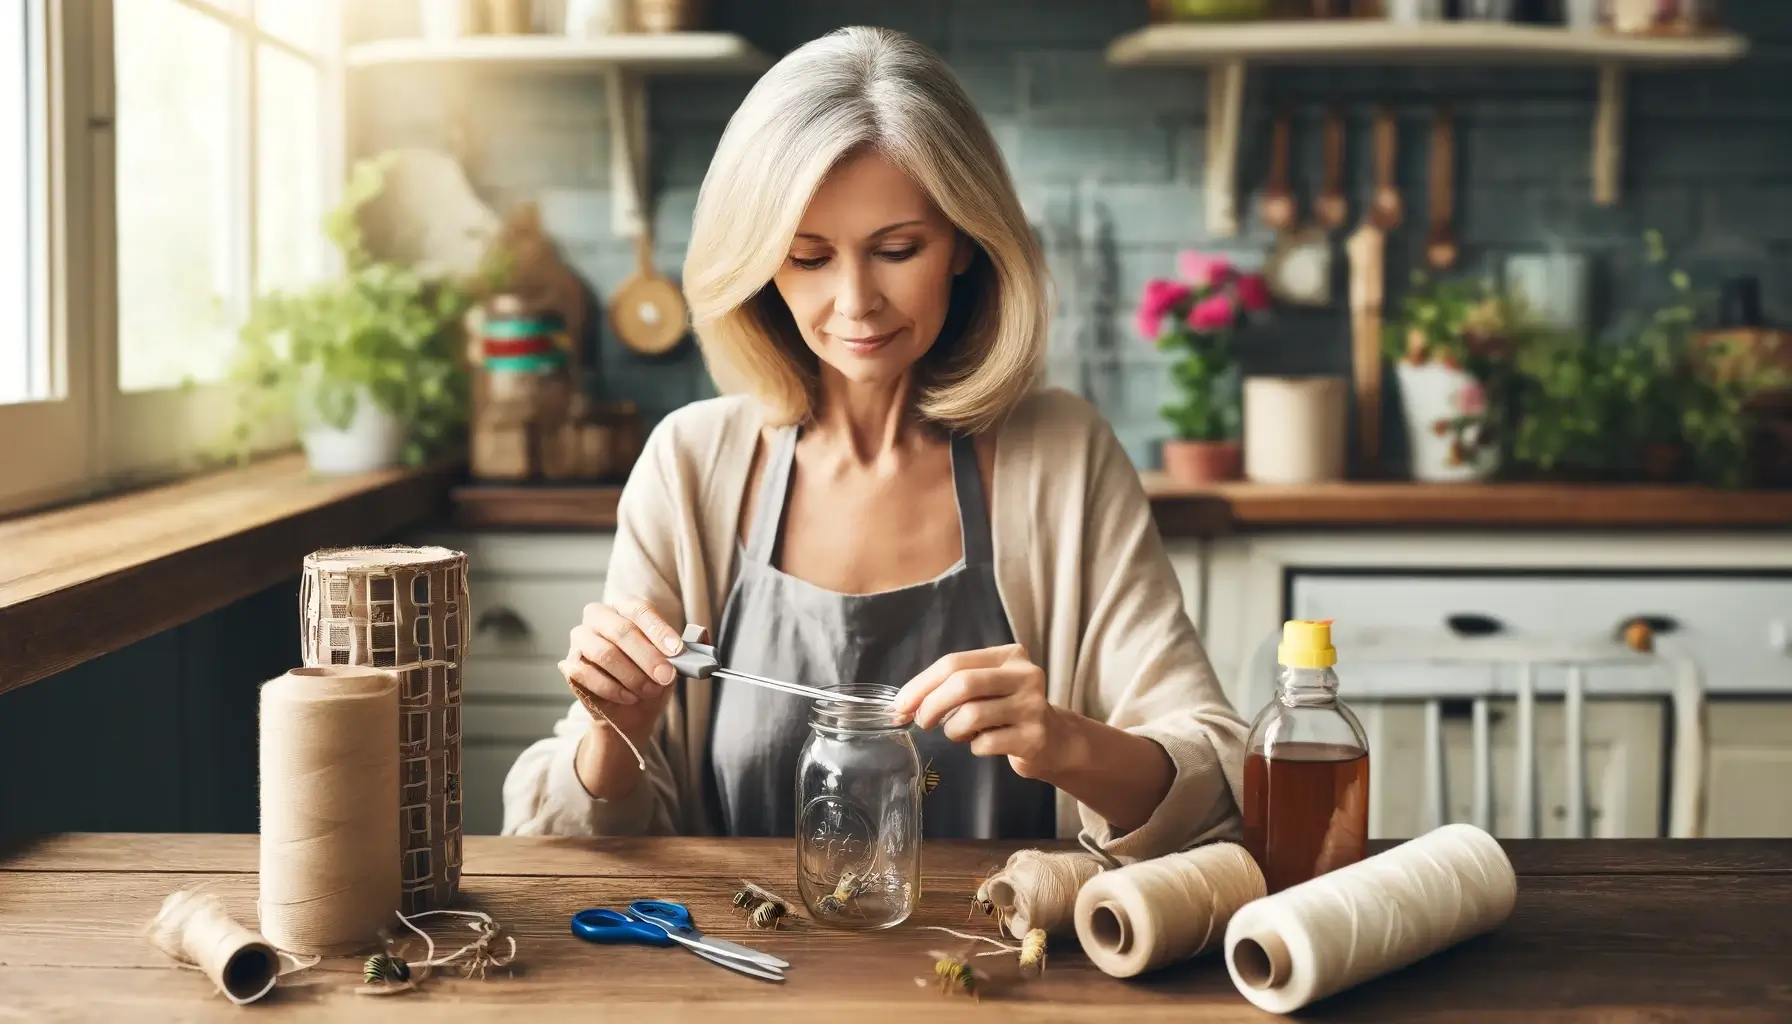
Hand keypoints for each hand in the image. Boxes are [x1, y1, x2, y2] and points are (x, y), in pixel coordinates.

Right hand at [559, 596, 684, 741]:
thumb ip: (685, 650)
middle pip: (622, 631)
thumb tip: (702, 642)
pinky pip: (586, 674)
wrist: (631, 709)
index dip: (660, 631)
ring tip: (648, 690)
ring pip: (604, 653)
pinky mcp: (569, 664)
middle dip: (648, 657)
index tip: (677, 651)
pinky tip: (628, 697)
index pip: (640, 610)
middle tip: (666, 677)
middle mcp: (599, 617)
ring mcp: (580, 639)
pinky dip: (612, 689)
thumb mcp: (672, 663)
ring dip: (631, 676)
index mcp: (625, 606)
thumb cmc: (651, 676)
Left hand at [891, 644, 1070, 778]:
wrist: (1055, 740)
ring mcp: (1033, 706)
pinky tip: (982, 744)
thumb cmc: (1007, 710)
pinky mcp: (1034, 738)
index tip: (901, 705)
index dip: (921, 684)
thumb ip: (951, 686)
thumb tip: (903, 705)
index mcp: (1010, 655)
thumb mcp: (987, 686)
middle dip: (931, 705)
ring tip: (959, 733)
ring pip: (971, 715)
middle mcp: (1025, 675)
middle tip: (921, 722)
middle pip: (963, 684)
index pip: (954, 663)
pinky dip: (973, 746)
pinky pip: (985, 743)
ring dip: (953, 730)